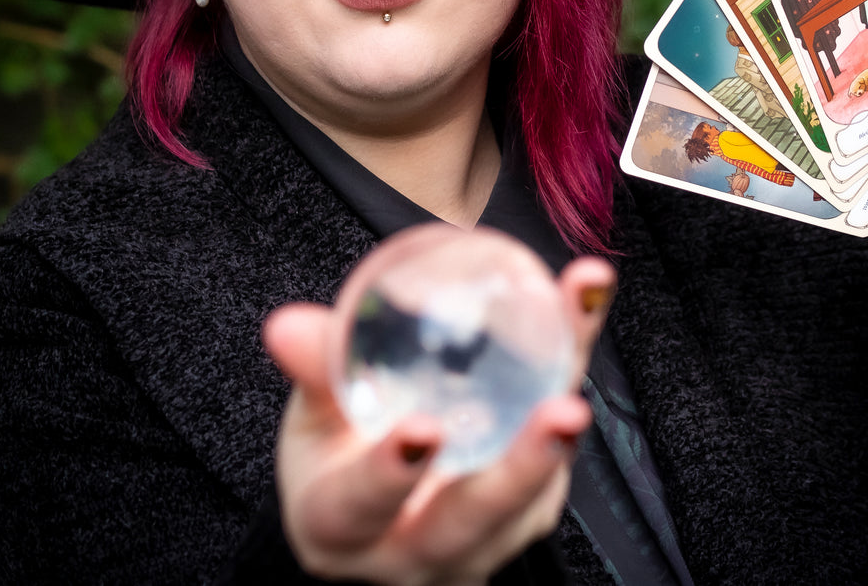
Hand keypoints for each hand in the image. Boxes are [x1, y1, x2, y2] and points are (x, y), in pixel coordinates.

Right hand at [263, 254, 614, 585]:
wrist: (379, 511)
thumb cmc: (336, 455)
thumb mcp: (313, 419)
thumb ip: (314, 369)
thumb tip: (287, 325)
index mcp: (339, 530)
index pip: (361, 508)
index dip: (389, 475)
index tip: (422, 430)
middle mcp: (410, 553)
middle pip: (468, 523)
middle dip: (518, 471)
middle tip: (561, 411)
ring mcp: (475, 548)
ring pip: (524, 503)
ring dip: (558, 440)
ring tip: (579, 382)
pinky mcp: (521, 521)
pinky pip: (552, 460)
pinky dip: (568, 386)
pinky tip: (580, 315)